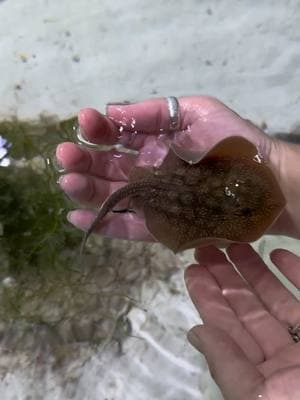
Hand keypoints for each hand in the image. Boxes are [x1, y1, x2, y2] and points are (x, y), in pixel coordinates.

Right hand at [56, 96, 299, 239]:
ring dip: (87, 190)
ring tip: (68, 181)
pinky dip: (103, 223)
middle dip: (85, 159)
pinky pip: (128, 227)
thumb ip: (156, 112)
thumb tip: (111, 111)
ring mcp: (153, 199)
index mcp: (155, 142)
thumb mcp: (198, 112)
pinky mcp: (161, 225)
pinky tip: (77, 217)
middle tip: (64, 155)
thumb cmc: (232, 144)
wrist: (263, 184)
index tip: (84, 122)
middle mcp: (148, 171)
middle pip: (109, 166)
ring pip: (113, 196)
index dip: (99, 128)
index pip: (118, 135)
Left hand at [185, 244, 299, 399]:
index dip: (209, 298)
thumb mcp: (258, 396)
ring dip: (256, 271)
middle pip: (249, 310)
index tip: (193, 270)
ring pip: (278, 299)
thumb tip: (196, 332)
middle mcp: (285, 357)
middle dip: (226, 278)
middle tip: (206, 250)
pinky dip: (296, 272)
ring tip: (234, 246)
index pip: (227, 330)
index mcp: (263, 377)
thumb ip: (227, 365)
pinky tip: (277, 253)